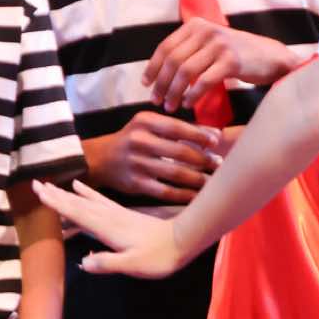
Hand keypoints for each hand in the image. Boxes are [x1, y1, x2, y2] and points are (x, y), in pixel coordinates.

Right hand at [33, 178, 189, 277]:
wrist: (184, 241)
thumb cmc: (159, 257)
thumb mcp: (133, 265)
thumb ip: (109, 263)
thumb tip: (82, 263)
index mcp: (107, 228)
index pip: (77, 213)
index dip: (57, 204)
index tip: (38, 192)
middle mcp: (109, 217)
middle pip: (77, 204)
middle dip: (56, 195)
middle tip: (35, 184)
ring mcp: (116, 214)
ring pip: (86, 201)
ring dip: (67, 194)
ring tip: (51, 184)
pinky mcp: (124, 215)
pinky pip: (99, 201)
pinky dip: (88, 193)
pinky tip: (81, 187)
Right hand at [84, 112, 221, 204]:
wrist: (99, 159)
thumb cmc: (133, 139)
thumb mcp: (149, 125)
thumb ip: (179, 128)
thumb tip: (216, 135)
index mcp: (145, 122)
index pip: (178, 128)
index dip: (200, 136)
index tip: (217, 142)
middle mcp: (139, 141)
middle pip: (179, 152)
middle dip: (203, 159)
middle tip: (219, 164)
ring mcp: (136, 164)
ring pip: (175, 174)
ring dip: (198, 179)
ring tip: (212, 180)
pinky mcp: (135, 184)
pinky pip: (165, 192)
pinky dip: (183, 195)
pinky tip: (196, 196)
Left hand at [145, 17, 306, 111]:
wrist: (271, 57)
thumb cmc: (238, 55)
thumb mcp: (210, 44)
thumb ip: (189, 50)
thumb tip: (158, 72)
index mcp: (197, 25)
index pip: (165, 47)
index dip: (152, 68)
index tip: (146, 84)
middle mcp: (207, 31)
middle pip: (173, 61)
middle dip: (161, 84)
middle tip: (157, 101)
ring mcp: (220, 45)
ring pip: (186, 72)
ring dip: (174, 93)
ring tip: (171, 106)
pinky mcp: (231, 61)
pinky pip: (204, 82)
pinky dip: (193, 96)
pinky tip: (189, 104)